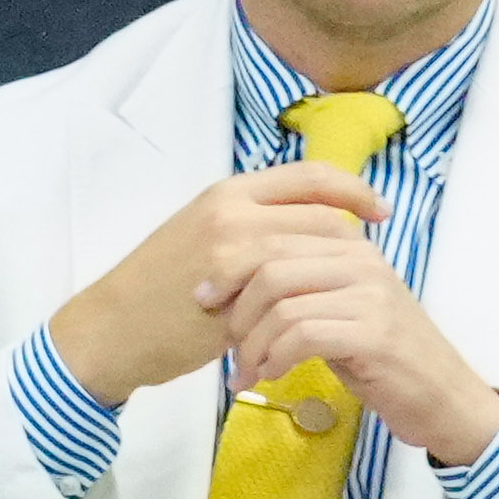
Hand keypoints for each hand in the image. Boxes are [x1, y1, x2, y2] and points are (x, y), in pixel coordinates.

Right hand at [50, 163, 387, 407]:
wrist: (117, 323)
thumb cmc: (159, 283)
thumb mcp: (202, 234)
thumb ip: (249, 226)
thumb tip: (303, 229)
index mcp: (228, 192)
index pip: (310, 175)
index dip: (354, 189)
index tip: (381, 210)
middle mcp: (232, 211)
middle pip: (322, 213)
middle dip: (354, 241)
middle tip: (368, 265)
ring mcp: (232, 251)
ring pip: (313, 252)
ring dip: (335, 276)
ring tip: (341, 297)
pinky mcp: (233, 293)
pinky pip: (292, 294)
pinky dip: (310, 308)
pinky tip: (315, 323)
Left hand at [207, 230, 498, 466]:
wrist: (445, 400)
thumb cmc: (380, 355)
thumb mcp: (336, 306)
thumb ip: (296, 282)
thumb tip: (225, 279)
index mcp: (345, 241)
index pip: (271, 230)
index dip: (229, 262)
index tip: (205, 296)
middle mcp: (359, 257)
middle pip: (268, 261)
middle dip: (232, 303)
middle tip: (217, 334)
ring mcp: (370, 292)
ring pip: (280, 299)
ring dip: (250, 339)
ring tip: (243, 367)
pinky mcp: (374, 332)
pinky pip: (301, 334)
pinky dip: (273, 356)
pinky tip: (266, 375)